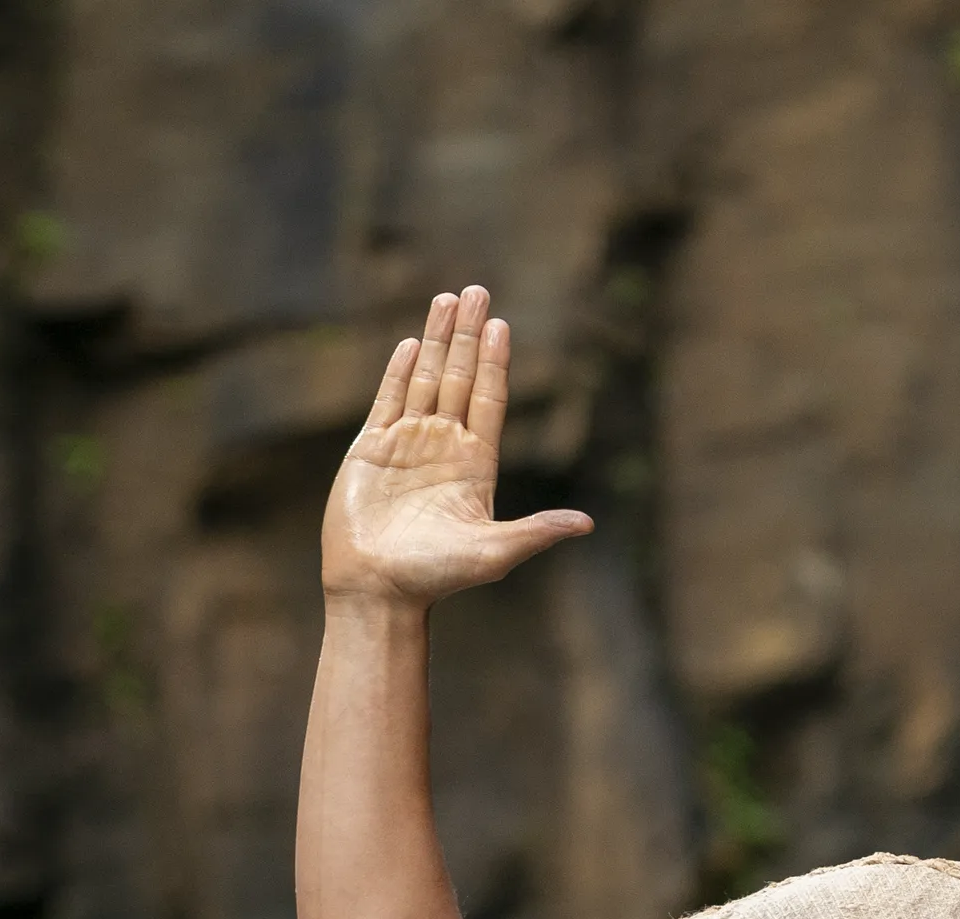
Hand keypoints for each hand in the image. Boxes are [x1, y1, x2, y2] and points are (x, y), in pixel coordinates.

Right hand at [321, 286, 591, 605]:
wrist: (378, 588)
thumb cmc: (436, 576)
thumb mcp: (494, 552)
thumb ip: (537, 531)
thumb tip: (587, 524)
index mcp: (476, 464)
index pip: (490, 400)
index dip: (496, 362)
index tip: (502, 325)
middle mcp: (444, 447)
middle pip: (460, 378)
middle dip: (468, 335)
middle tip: (477, 290)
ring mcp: (407, 444)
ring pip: (426, 380)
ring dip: (436, 340)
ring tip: (447, 299)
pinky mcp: (372, 449)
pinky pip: (388, 399)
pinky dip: (400, 371)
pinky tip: (412, 344)